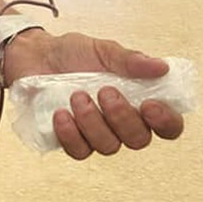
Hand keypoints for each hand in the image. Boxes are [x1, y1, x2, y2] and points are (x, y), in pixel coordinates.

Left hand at [2, 30, 184, 159]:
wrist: (35, 56)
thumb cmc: (73, 53)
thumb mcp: (103, 49)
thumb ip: (130, 60)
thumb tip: (161, 67)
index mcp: (137, 100)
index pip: (167, 125)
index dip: (165, 122)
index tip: (150, 105)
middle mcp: (121, 122)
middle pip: (139, 140)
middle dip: (123, 118)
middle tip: (104, 91)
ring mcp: (96, 134)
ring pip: (108, 147)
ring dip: (93, 122)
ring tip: (76, 95)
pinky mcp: (71, 140)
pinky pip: (79, 151)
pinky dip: (70, 134)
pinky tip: (61, 114)